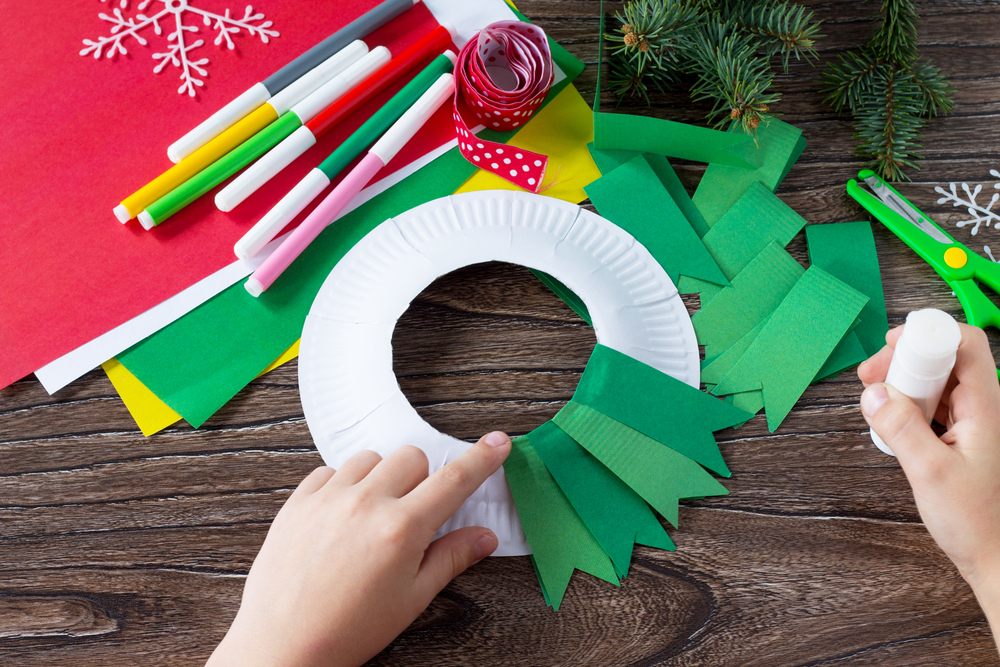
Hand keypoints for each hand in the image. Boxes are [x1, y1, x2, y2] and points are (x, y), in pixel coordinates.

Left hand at [206, 431, 511, 666]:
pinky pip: (329, 470)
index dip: (482, 458)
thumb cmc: (348, 630)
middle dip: (421, 478)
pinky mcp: (299, 501)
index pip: (454, 480)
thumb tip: (484, 538)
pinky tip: (342, 515)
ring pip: (370, 457)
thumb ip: (450, 559)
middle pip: (411, 457)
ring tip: (373, 514)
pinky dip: (342, 484)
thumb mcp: (412, 599)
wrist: (283, 646)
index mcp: (402, 529)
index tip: (497, 442)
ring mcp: (329, 498)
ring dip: (380, 476)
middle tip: (412, 512)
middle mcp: (366, 504)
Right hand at [858, 324, 999, 633]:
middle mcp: (984, 407)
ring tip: (875, 401)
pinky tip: (891, 421)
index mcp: (987, 406)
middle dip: (905, 358)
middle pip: (945, 357)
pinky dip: (909, 403)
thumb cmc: (976, 521)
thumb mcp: (930, 473)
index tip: (891, 347)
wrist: (997, 558)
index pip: (965, 343)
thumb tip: (873, 393)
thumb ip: (901, 428)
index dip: (927, 334)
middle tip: (870, 379)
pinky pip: (933, 403)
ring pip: (937, 380)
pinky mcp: (962, 434)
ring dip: (904, 381)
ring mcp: (974, 420)